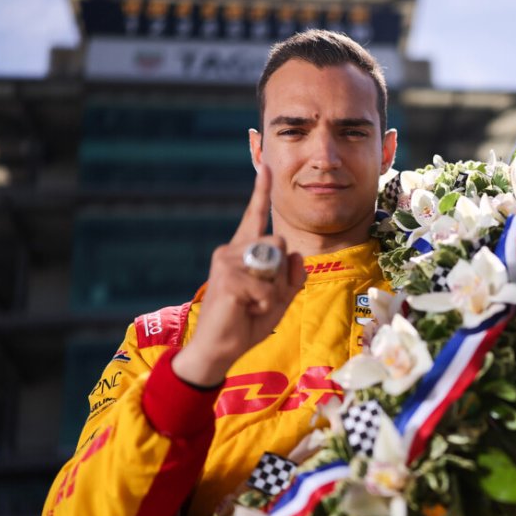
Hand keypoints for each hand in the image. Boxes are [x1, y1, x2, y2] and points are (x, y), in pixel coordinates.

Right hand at [172, 165, 306, 386]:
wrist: (220, 348)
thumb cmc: (248, 321)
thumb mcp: (280, 298)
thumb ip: (292, 277)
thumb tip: (296, 254)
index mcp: (245, 252)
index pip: (255, 217)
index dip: (261, 192)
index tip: (266, 167)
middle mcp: (232, 250)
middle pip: (278, 242)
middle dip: (282, 273)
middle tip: (265, 297)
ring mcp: (226, 261)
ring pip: (273, 263)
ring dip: (273, 291)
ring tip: (254, 305)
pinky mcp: (226, 277)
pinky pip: (264, 287)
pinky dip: (264, 303)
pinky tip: (247, 310)